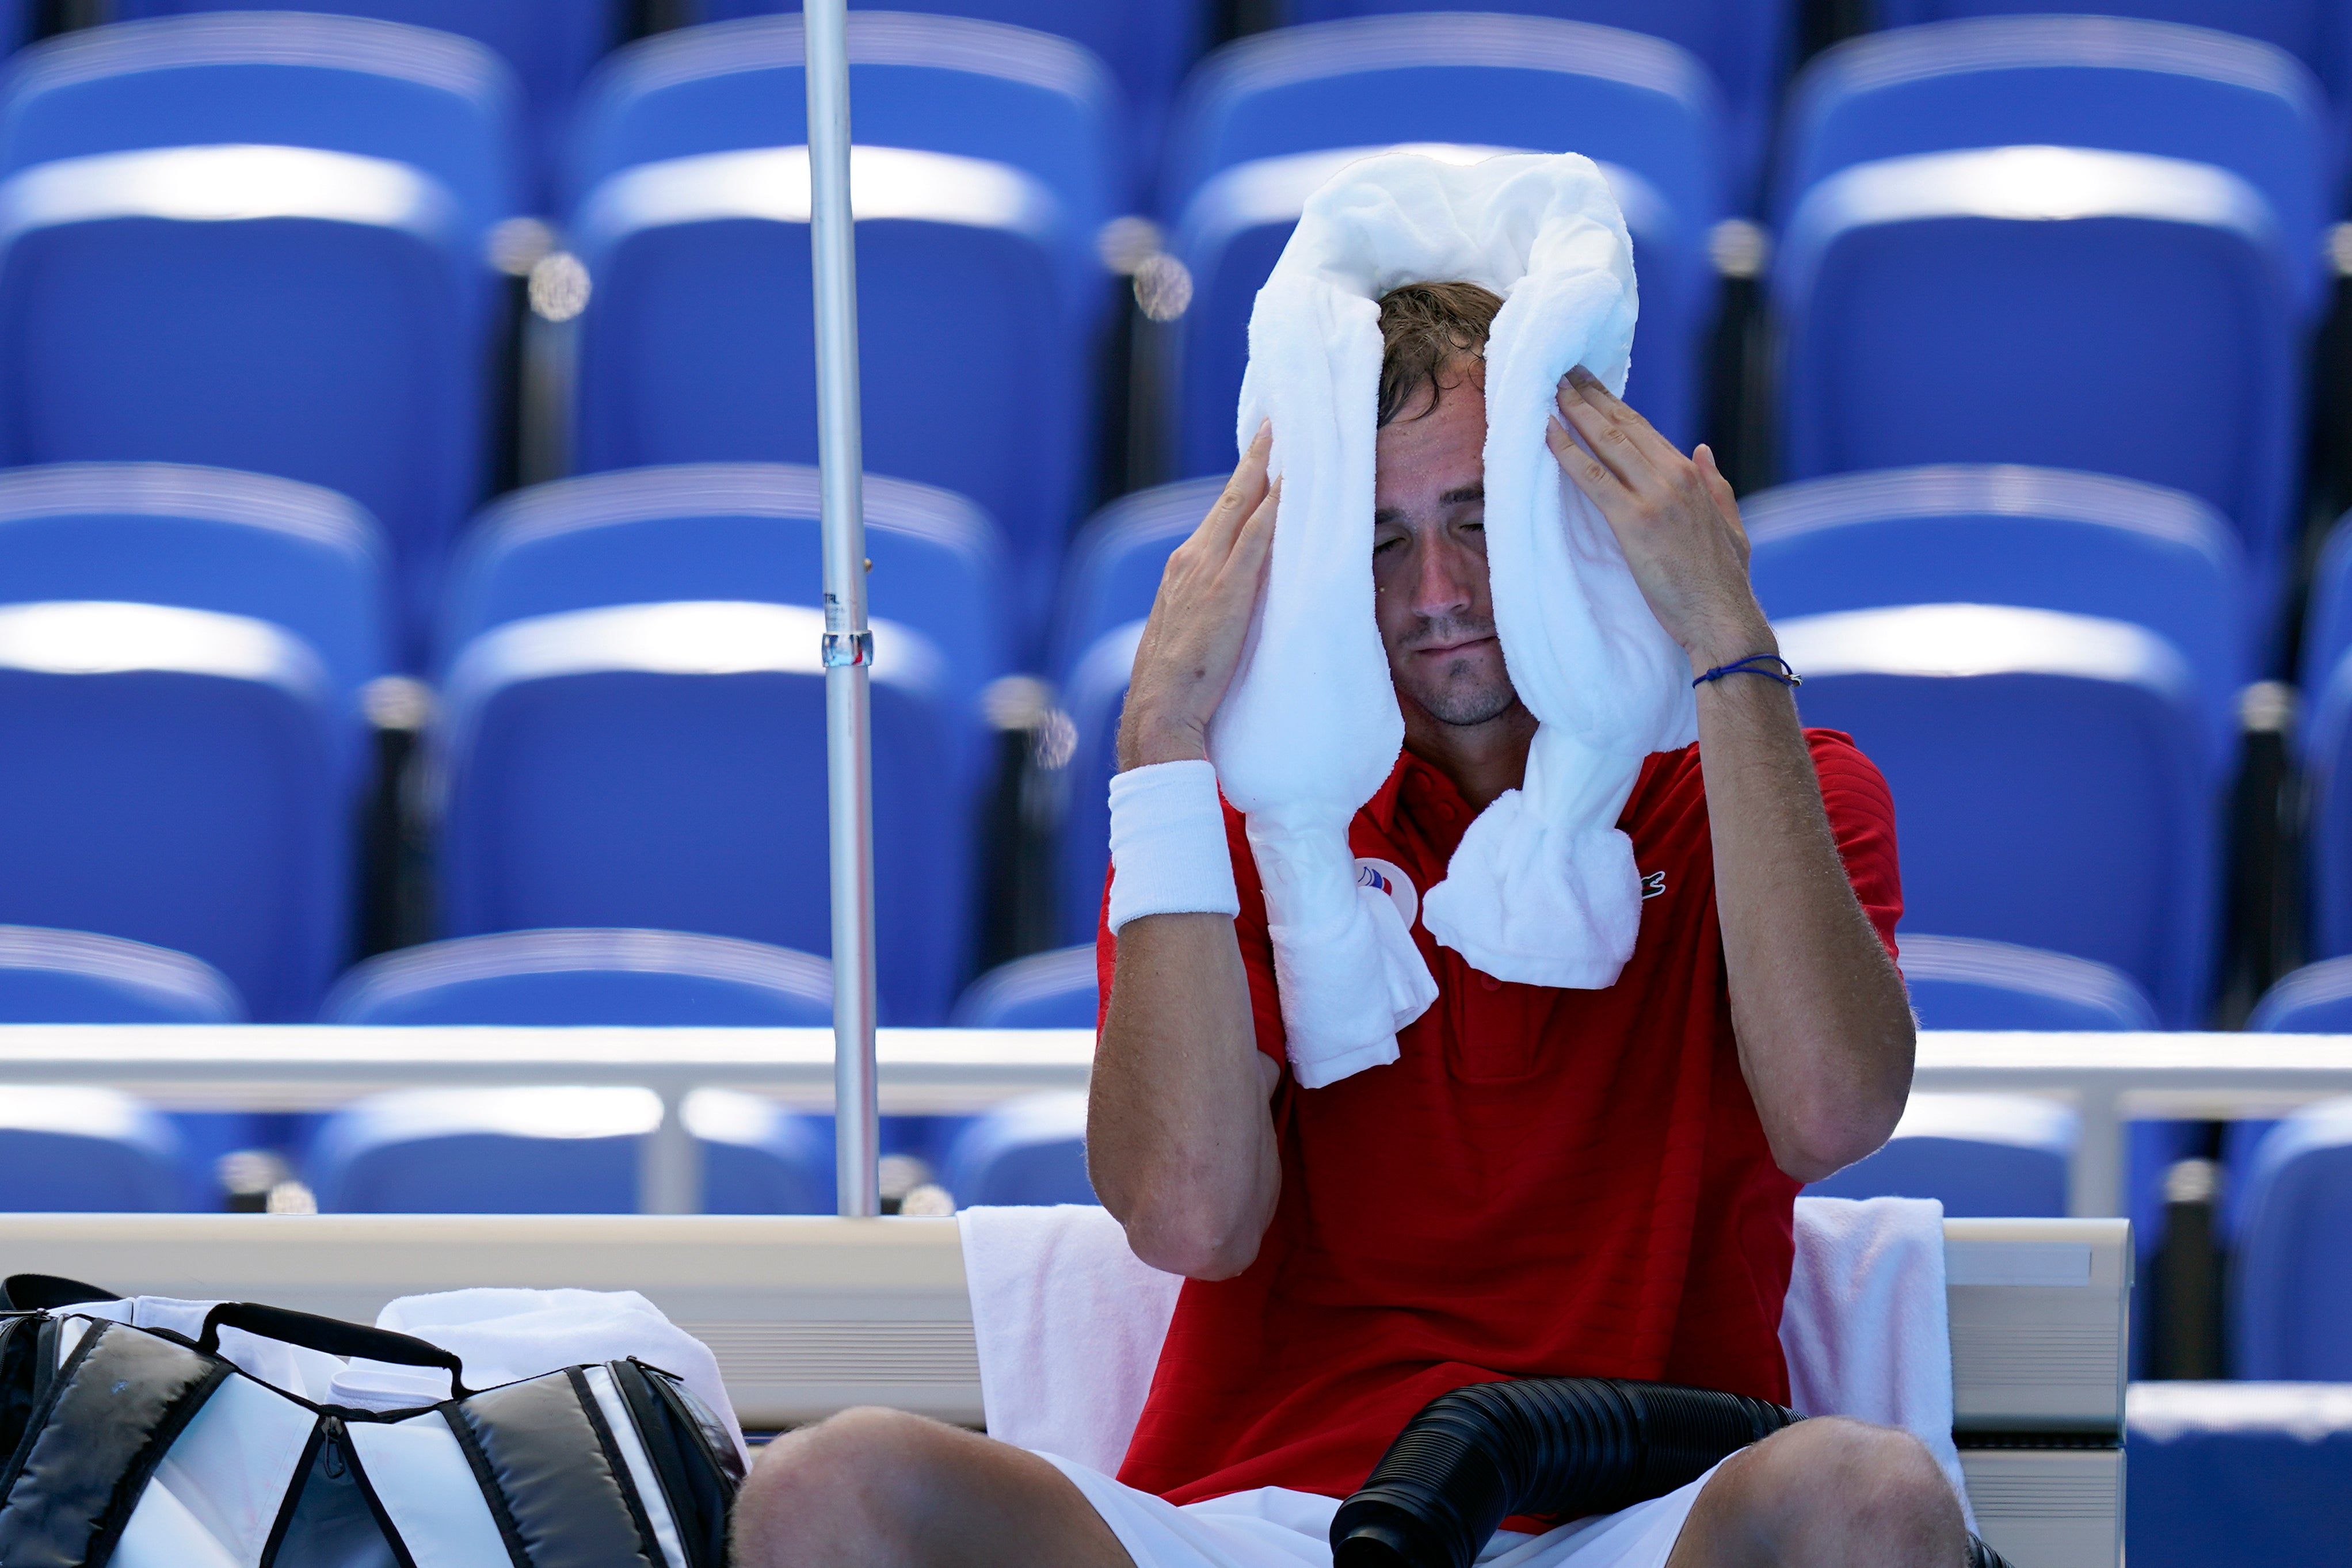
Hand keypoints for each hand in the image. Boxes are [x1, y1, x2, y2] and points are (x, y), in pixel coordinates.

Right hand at [1118, 423, 1280, 768]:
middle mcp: (1191, 558)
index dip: (1244, 477)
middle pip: (1232, 496)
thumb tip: (1245, 591)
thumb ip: (1214, 601)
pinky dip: (1273, 505)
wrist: (1160, 712)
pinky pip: (1256, 535)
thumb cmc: (1181, 684)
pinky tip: (1290, 481)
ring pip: (1243, 505)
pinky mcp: (1227, 588)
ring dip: (1267, 468)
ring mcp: (1207, 570)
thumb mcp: (1196, 630)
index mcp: (1184, 568)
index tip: (1263, 446)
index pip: (1222, 512)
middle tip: (1280, 419)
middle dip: (1256, 455)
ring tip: (1292, 434)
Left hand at [1546, 368, 1772, 672]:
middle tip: (1564, 372)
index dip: (1614, 406)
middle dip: (1591, 397)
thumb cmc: (1724, 582)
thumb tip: (1704, 450)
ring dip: (1575, 412)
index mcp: (1691, 476)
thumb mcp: (1730, 525)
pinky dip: (1567, 452)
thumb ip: (1715, 485)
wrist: (1723, 620)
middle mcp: (1674, 476)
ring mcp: (1655, 497)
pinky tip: (1547, 433)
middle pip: (1623, 426)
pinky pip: (1592, 478)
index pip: (1644, 430)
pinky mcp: (1635, 522)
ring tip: (1550, 389)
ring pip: (1607, 442)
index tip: (1592, 386)